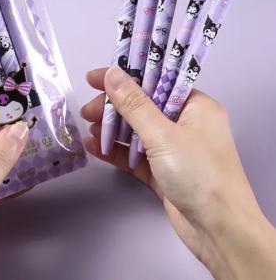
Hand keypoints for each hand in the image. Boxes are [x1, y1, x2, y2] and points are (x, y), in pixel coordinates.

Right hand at [82, 66, 275, 279]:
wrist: (218, 231)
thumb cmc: (199, 174)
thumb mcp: (163, 135)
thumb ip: (134, 104)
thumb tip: (112, 74)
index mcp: (195, 106)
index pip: (155, 81)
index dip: (125, 77)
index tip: (95, 78)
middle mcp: (184, 124)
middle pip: (142, 106)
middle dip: (113, 108)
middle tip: (88, 110)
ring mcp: (173, 148)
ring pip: (136, 131)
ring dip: (112, 129)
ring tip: (89, 129)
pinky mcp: (162, 170)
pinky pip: (135, 154)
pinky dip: (116, 150)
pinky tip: (95, 147)